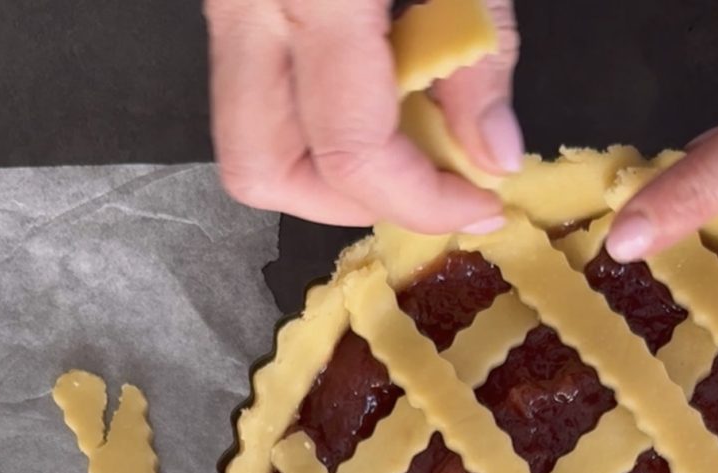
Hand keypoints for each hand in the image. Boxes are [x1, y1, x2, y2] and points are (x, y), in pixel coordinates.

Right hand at [205, 0, 520, 232]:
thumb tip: (494, 160)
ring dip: (327, 172)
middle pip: (263, 171)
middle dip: (350, 205)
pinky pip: (257, 92)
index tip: (481, 207)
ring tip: (404, 143)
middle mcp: (242, 4)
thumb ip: (484, 51)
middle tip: (422, 188)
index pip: (351, 152)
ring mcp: (222, 2)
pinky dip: (315, 121)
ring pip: (247, 140)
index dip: (424, 202)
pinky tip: (376, 93)